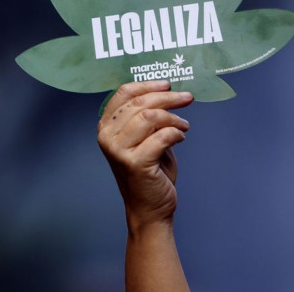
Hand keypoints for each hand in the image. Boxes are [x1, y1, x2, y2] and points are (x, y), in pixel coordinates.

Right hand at [97, 81, 192, 232]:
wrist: (149, 209)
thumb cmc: (149, 172)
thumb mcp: (144, 138)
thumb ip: (147, 117)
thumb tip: (168, 92)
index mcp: (106, 127)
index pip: (124, 93)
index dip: (148, 85)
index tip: (168, 85)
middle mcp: (107, 137)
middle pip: (139, 103)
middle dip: (168, 98)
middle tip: (187, 98)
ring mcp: (119, 151)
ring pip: (150, 117)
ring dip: (173, 117)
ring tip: (184, 125)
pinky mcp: (136, 163)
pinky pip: (162, 136)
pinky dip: (176, 133)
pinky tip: (181, 137)